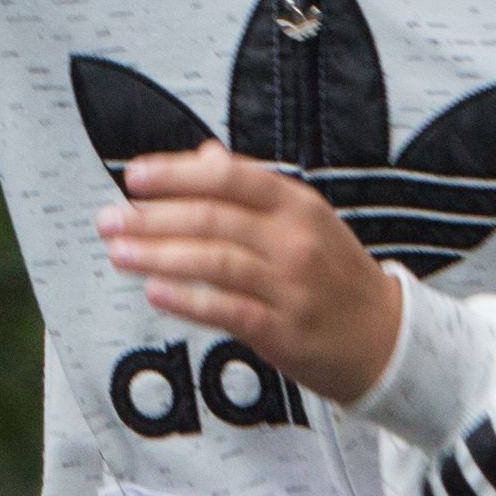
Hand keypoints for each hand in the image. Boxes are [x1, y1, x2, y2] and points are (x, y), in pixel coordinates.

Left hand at [97, 149, 406, 404]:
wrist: (385, 339)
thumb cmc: (336, 278)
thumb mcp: (305, 220)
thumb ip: (251, 190)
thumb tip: (204, 156)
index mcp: (298, 205)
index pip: (230, 177)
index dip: (178, 173)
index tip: (135, 177)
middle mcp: (294, 240)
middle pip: (213, 218)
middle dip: (152, 218)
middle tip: (110, 219)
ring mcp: (290, 286)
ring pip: (214, 261)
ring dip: (159, 255)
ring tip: (119, 253)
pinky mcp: (282, 330)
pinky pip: (226, 310)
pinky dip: (188, 300)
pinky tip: (155, 291)